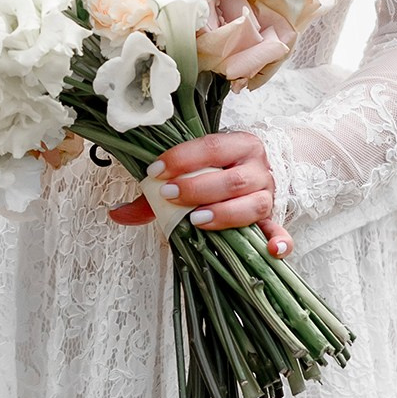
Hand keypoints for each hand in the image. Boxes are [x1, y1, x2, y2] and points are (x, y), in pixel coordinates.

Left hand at [105, 128, 289, 256]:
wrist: (262, 169)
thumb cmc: (216, 172)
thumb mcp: (190, 172)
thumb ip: (153, 193)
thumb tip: (115, 213)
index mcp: (237, 145)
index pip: (211, 147)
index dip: (182, 159)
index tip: (155, 172)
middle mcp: (257, 167)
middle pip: (233, 179)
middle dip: (198, 188)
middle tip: (169, 196)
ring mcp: (268, 194)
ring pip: (254, 204)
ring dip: (226, 213)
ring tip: (197, 221)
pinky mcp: (274, 219)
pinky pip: (281, 231)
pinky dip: (280, 241)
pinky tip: (272, 251)